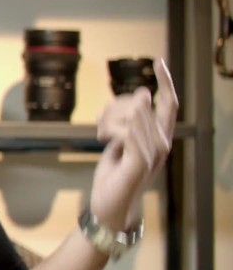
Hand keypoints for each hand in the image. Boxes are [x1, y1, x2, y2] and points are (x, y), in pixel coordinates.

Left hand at [90, 59, 177, 230]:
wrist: (108, 208)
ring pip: (135, 114)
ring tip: (100, 133)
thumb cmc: (115, 177)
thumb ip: (130, 124)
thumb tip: (141, 97)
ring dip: (110, 119)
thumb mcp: (120, 145)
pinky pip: (130, 132)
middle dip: (118, 105)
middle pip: (144, 103)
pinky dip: (115, 129)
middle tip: (100, 123)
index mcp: (159, 138)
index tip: (159, 61)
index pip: (169, 105)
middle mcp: (162, 144)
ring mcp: (153, 154)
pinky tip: (104, 137)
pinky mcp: (140, 163)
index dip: (166, 82)